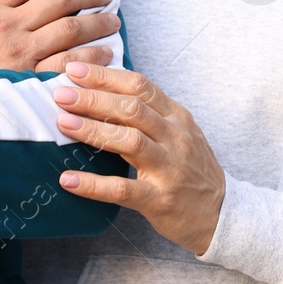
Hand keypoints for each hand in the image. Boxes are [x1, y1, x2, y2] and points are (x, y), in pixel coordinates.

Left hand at [52, 62, 225, 256]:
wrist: (221, 213)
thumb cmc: (190, 168)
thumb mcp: (178, 132)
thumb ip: (148, 113)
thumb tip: (100, 92)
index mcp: (176, 116)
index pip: (140, 86)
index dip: (106, 76)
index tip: (75, 70)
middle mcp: (175, 137)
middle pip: (132, 108)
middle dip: (94, 98)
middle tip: (61, 94)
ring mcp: (169, 168)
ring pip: (129, 141)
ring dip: (93, 130)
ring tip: (63, 124)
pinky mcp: (160, 199)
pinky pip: (123, 189)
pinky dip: (93, 184)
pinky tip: (69, 179)